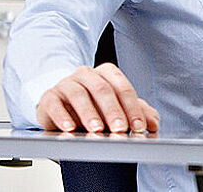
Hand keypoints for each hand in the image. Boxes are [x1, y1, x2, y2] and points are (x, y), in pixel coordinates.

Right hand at [36, 63, 159, 133]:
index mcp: (107, 73)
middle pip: (103, 89)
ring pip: (79, 94)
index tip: (138, 126)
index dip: (132, 107)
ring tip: (97, 129)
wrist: (61, 106)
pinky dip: (62, 116)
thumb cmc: (93, 106)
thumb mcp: (118, 108)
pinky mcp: (49, 97)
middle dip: (113, 111)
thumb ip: (138, 113)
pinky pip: (55, 104)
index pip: (123, 87)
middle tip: (120, 129)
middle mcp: (86, 75)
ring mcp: (66, 83)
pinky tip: (70, 128)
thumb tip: (153, 124)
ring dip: (89, 113)